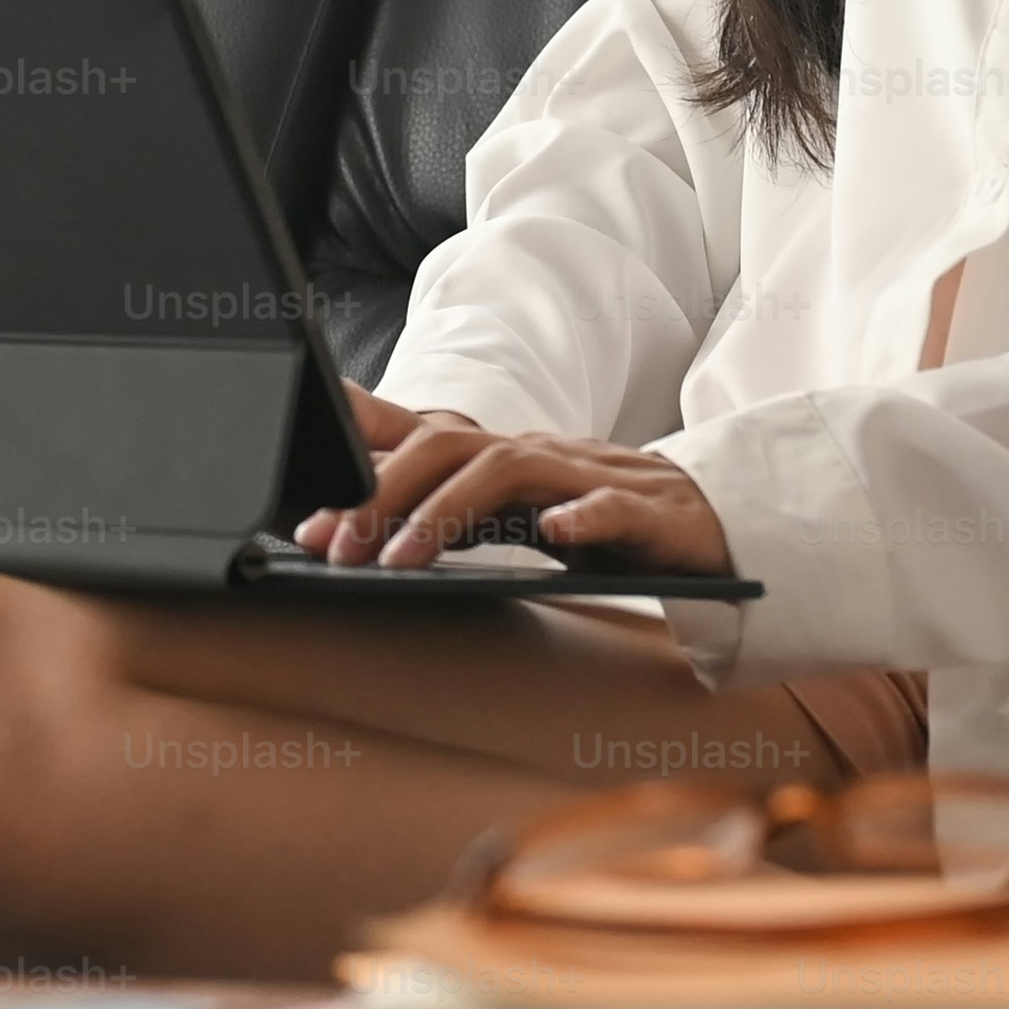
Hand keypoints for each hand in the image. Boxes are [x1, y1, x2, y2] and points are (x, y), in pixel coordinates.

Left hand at [306, 383, 736, 573]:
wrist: (704, 523)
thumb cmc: (593, 517)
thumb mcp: (507, 513)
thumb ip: (445, 506)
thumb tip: (364, 521)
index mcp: (499, 458)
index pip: (415, 448)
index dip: (356, 476)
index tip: (304, 521)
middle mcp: (536, 455)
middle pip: (446, 448)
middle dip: (383, 496)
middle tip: (336, 550)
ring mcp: (589, 476)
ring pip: (508, 471)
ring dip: (446, 512)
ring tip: (402, 560)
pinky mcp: (645, 512)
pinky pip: (611, 506)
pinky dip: (582, 516)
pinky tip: (555, 534)